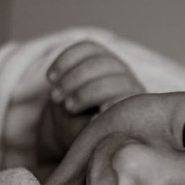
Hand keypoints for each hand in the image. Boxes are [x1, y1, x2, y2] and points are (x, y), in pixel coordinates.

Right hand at [36, 40, 144, 168]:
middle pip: (113, 76)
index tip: (93, 114)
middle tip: (66, 106)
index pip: (127, 97)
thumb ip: (90, 129)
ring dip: (73, 76)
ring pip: (98, 60)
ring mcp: (115, 65)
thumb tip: (94, 120)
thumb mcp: (85, 137)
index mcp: (133, 106)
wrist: (76, 122)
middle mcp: (129, 83)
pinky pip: (84, 48)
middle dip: (86, 91)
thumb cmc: (83, 134)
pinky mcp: (98, 54)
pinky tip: (50, 77)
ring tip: (54, 95)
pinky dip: (66, 60)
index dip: (113, 103)